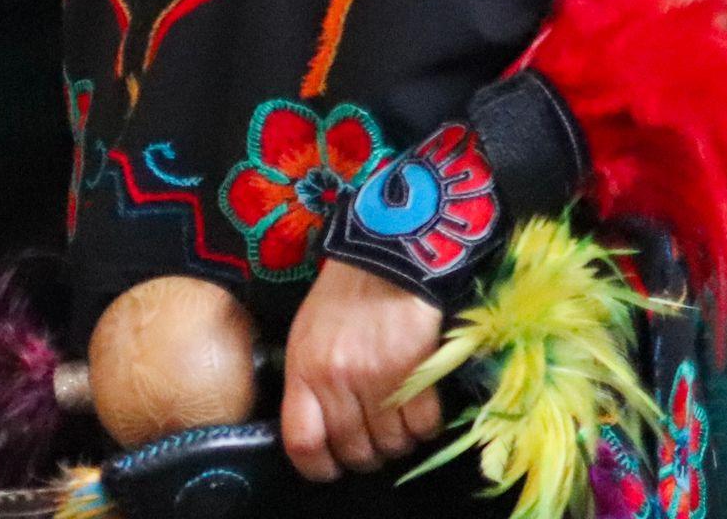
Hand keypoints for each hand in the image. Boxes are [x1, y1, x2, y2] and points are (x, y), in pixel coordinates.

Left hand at [281, 259, 445, 481]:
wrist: (385, 258)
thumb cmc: (341, 297)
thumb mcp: (306, 336)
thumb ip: (308, 382)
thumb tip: (318, 429)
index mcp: (304, 371)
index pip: (301, 442)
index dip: (316, 467)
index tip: (329, 468)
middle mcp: (337, 381)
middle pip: (353, 450)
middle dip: (365, 455)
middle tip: (373, 441)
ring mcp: (377, 380)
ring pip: (392, 444)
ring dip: (398, 442)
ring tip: (397, 422)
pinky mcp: (417, 375)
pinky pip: (424, 426)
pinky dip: (425, 427)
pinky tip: (420, 409)